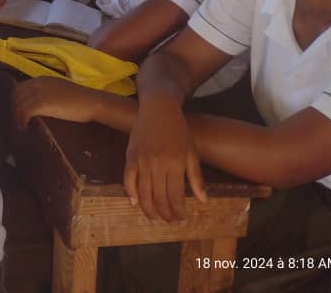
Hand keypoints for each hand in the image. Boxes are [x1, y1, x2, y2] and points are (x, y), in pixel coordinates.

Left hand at [11, 77, 100, 128]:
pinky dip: (23, 120)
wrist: (91, 102)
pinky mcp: (43, 103)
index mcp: (43, 79)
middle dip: (14, 107)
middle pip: (17, 94)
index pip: (21, 87)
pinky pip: (26, 112)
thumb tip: (42, 103)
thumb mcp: (61, 90)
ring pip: (19, 104)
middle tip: (17, 120)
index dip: (17, 99)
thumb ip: (50, 92)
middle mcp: (39, 84)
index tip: (18, 110)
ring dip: (17, 116)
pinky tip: (25, 127)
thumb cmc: (81, 99)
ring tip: (21, 126)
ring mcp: (40, 93)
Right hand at [123, 101, 205, 221]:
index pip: (175, 196)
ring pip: (143, 192)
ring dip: (148, 209)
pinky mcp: (130, 155)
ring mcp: (142, 160)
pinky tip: (135, 202)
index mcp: (175, 163)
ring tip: (154, 218)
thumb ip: (196, 177)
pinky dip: (130, 192)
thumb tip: (202, 200)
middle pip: (159, 197)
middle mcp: (157, 164)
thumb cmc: (178, 130)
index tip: (182, 220)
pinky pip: (128, 178)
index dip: (178, 211)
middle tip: (170, 221)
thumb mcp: (192, 152)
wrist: (158, 109)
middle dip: (165, 214)